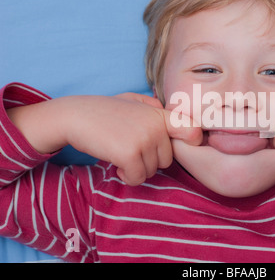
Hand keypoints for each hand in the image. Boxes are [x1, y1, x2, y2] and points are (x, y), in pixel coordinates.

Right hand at [7, 93, 202, 185]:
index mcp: (159, 114)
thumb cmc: (104, 110)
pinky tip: (115, 163)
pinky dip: (126, 176)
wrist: (74, 116)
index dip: (194, 140)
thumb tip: (169, 114)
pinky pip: (137, 178)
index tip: (191, 146)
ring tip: (120, 153)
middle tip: (130, 150)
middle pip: (166, 160)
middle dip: (149, 161)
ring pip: (151, 171)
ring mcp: (144, 140)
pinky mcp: (130, 154)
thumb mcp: (132, 101)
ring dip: (136, 169)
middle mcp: (156, 126)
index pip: (191, 129)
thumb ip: (153, 107)